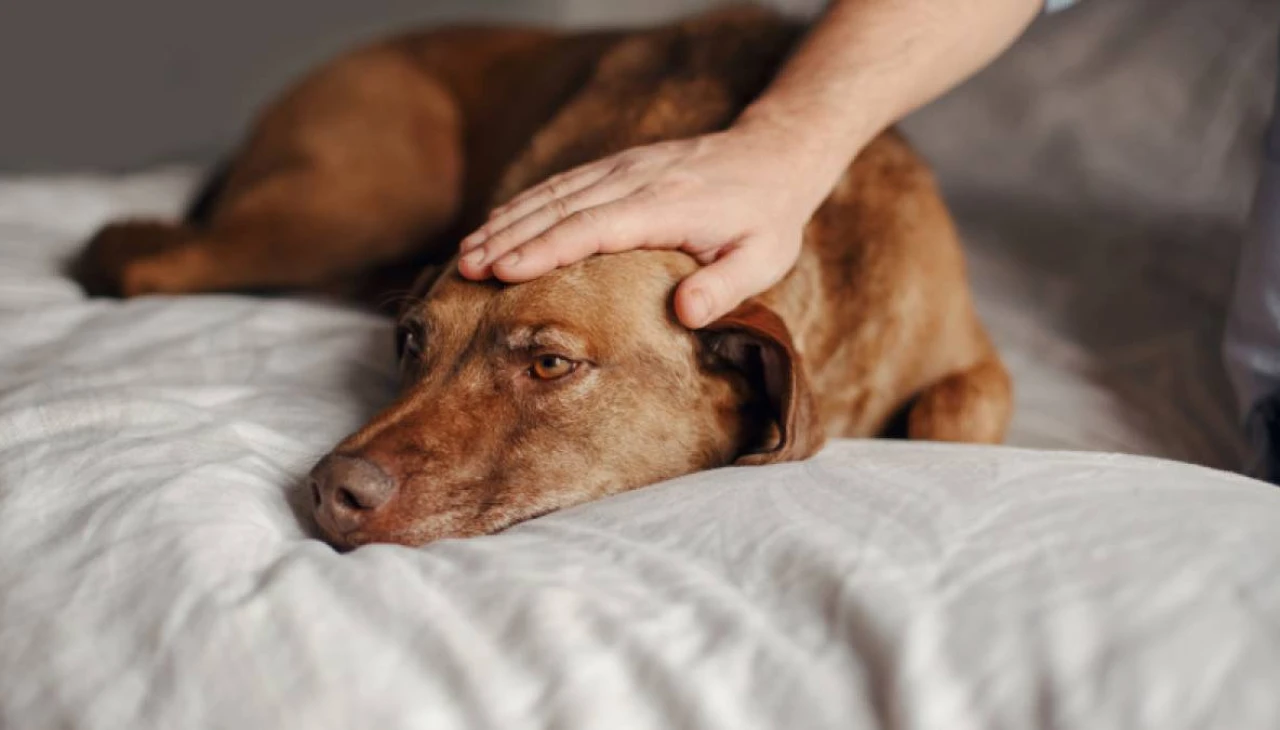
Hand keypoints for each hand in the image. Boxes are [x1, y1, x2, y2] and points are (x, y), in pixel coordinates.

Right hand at [457, 125, 824, 328]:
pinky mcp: (618, 165)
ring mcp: (623, 168)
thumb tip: (685, 314)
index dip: (545, 249)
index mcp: (666, 206)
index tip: (504, 272)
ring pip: (553, 193)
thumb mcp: (763, 259)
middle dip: (508, 238)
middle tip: (466, 269)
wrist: (773, 155)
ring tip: (467, 253)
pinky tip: (498, 224)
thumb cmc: (767, 218)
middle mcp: (635, 180)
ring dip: (507, 221)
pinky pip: (563, 184)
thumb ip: (725, 288)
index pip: (593, 227)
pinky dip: (526, 204)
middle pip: (560, 208)